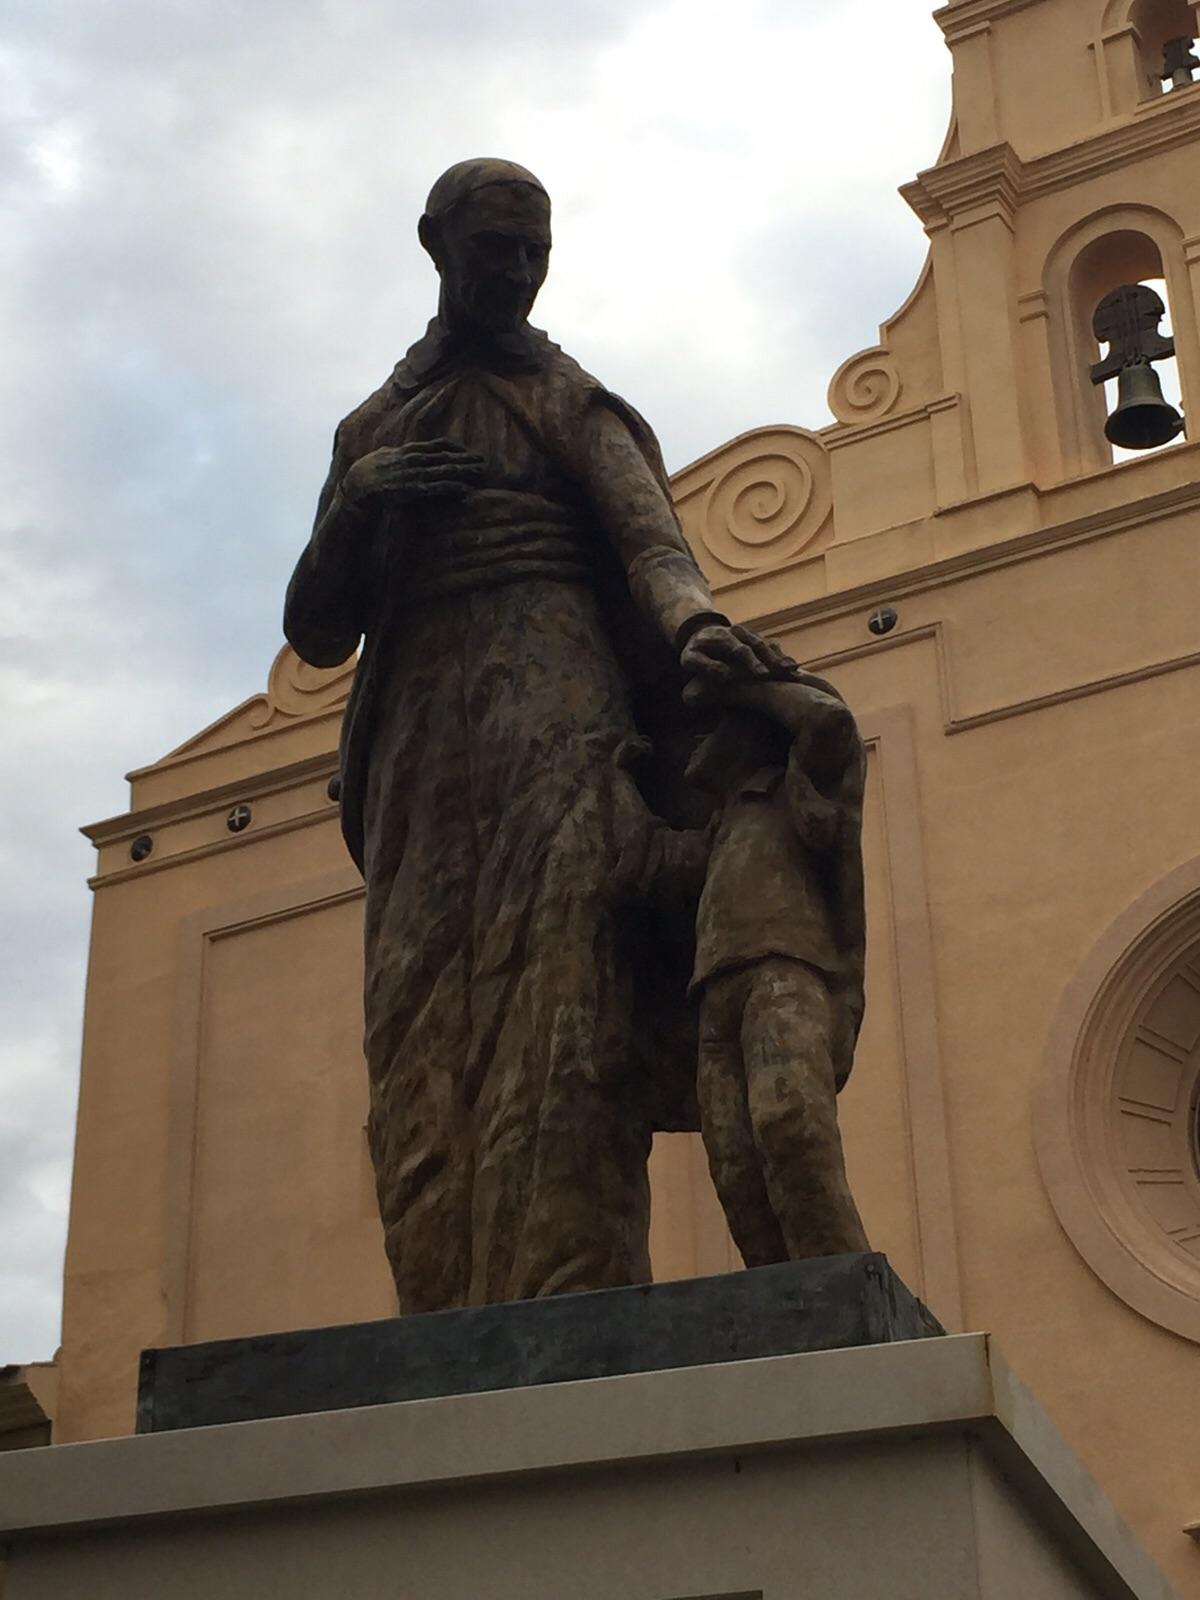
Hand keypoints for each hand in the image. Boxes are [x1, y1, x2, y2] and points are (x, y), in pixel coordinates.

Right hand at [341, 438, 485, 510]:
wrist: (354, 490)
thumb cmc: (364, 475)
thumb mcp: (380, 457)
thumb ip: (393, 453)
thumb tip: (398, 449)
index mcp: (404, 451)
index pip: (433, 445)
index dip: (451, 448)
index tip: (465, 450)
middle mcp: (410, 459)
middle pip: (443, 457)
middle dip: (464, 459)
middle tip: (482, 460)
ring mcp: (411, 474)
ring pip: (443, 471)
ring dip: (463, 471)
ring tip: (480, 473)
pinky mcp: (410, 489)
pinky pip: (436, 488)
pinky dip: (451, 487)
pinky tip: (465, 489)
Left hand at [679, 622, 794, 687]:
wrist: (701, 633)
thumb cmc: (695, 652)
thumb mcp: (691, 659)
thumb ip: (706, 666)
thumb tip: (725, 675)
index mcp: (723, 636)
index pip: (740, 649)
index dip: (752, 662)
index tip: (762, 675)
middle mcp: (740, 633)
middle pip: (760, 645)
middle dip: (773, 659)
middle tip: (785, 673)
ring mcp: (751, 636)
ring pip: (769, 645)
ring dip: (782, 658)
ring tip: (794, 672)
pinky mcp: (758, 641)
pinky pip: (773, 648)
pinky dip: (783, 658)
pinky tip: (795, 671)